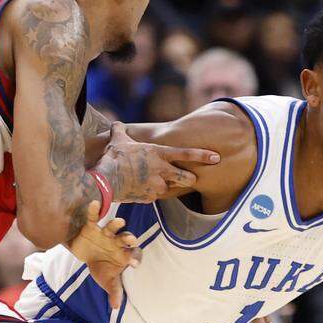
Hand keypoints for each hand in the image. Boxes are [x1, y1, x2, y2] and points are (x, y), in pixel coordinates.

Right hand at [66, 201, 139, 307]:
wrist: (84, 255)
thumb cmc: (101, 267)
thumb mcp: (107, 280)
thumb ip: (114, 290)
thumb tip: (116, 306)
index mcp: (123, 254)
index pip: (133, 254)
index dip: (135, 258)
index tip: (134, 264)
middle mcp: (116, 242)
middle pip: (126, 239)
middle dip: (130, 239)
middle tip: (132, 240)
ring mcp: (105, 233)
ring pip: (113, 227)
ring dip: (117, 224)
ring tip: (120, 222)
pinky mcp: (91, 227)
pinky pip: (93, 218)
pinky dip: (94, 211)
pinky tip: (95, 203)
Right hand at [96, 121, 219, 202]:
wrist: (105, 180)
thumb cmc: (112, 158)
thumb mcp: (118, 140)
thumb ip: (120, 130)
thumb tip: (115, 123)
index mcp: (159, 154)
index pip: (187, 154)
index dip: (204, 156)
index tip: (216, 158)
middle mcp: (162, 171)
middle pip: (188, 179)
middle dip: (190, 179)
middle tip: (189, 177)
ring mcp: (157, 186)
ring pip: (173, 189)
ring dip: (169, 186)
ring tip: (158, 182)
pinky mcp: (149, 198)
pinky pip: (156, 196)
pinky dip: (153, 193)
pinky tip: (143, 189)